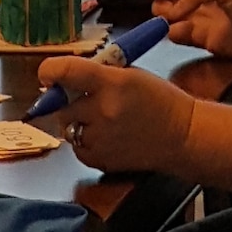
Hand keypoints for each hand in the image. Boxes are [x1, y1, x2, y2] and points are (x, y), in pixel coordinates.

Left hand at [35, 60, 193, 174]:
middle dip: (68, 101)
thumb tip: (63, 76)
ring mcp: (101, 138)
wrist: (184, 136)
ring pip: (68, 127)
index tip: (48, 75)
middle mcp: (102, 111)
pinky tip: (107, 136)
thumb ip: (97, 74)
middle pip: (62, 105)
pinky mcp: (101, 160)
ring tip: (102, 120)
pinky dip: (85, 141)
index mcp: (112, 83)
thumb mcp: (131, 75)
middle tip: (85, 100)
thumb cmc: (160, 101)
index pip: (66, 72)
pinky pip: (77, 148)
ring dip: (78, 122)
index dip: (50, 71)